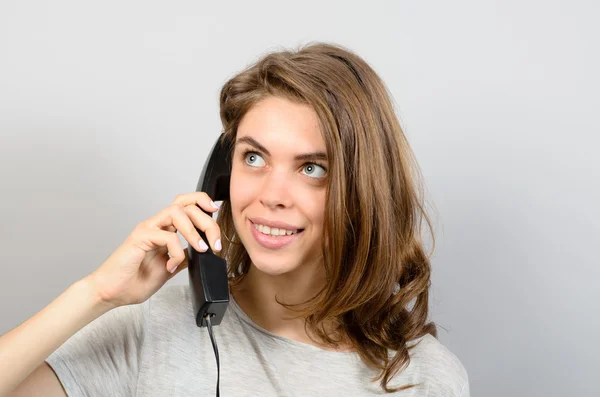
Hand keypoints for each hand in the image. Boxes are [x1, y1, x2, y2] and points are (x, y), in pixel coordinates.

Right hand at [86, 192, 221, 307]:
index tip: (216, 212)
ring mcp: (147, 229)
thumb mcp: (169, 269)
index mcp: (163, 229)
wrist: (111, 293)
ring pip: (176, 212)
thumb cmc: (133, 281)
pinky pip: (167, 236)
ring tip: (201, 249)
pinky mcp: (140, 238)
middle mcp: (155, 224)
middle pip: (185, 204)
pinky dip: (176, 251)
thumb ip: (183, 258)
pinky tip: (171, 266)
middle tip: (215, 242)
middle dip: (207, 220)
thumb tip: (200, 253)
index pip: (185, 204)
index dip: (202, 202)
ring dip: (194, 230)